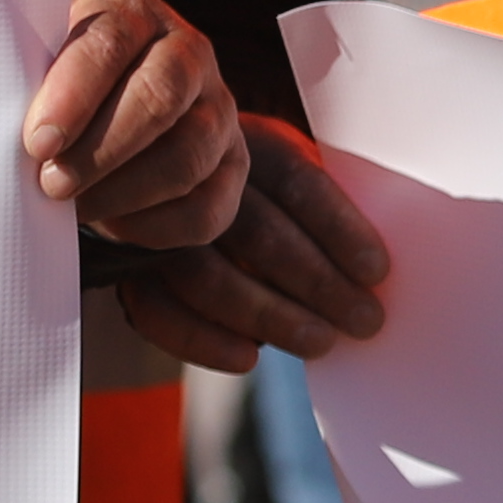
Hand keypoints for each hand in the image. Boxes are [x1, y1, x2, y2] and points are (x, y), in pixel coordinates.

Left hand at [25, 0, 242, 250]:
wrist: (105, 104)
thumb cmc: (58, 86)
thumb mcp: (39, 61)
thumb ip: (21, 78)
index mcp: (135, 12)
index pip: (110, 44)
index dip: (73, 95)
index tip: (36, 141)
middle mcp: (190, 53)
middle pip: (159, 98)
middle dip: (100, 151)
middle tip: (50, 184)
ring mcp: (220, 111)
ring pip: (187, 157)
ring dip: (123, 193)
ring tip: (74, 209)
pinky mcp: (233, 167)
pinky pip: (205, 209)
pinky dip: (154, 225)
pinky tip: (112, 223)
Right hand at [108, 125, 393, 373]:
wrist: (160, 179)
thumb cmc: (257, 190)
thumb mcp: (288, 178)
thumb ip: (319, 210)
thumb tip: (370, 272)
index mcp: (247, 143)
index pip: (297, 182)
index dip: (339, 227)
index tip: (376, 271)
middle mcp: (196, 177)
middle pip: (258, 232)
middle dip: (317, 283)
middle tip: (364, 320)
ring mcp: (153, 223)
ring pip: (208, 276)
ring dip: (269, 316)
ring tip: (320, 342)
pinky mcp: (126, 268)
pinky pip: (156, 312)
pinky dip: (201, 342)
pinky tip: (248, 359)